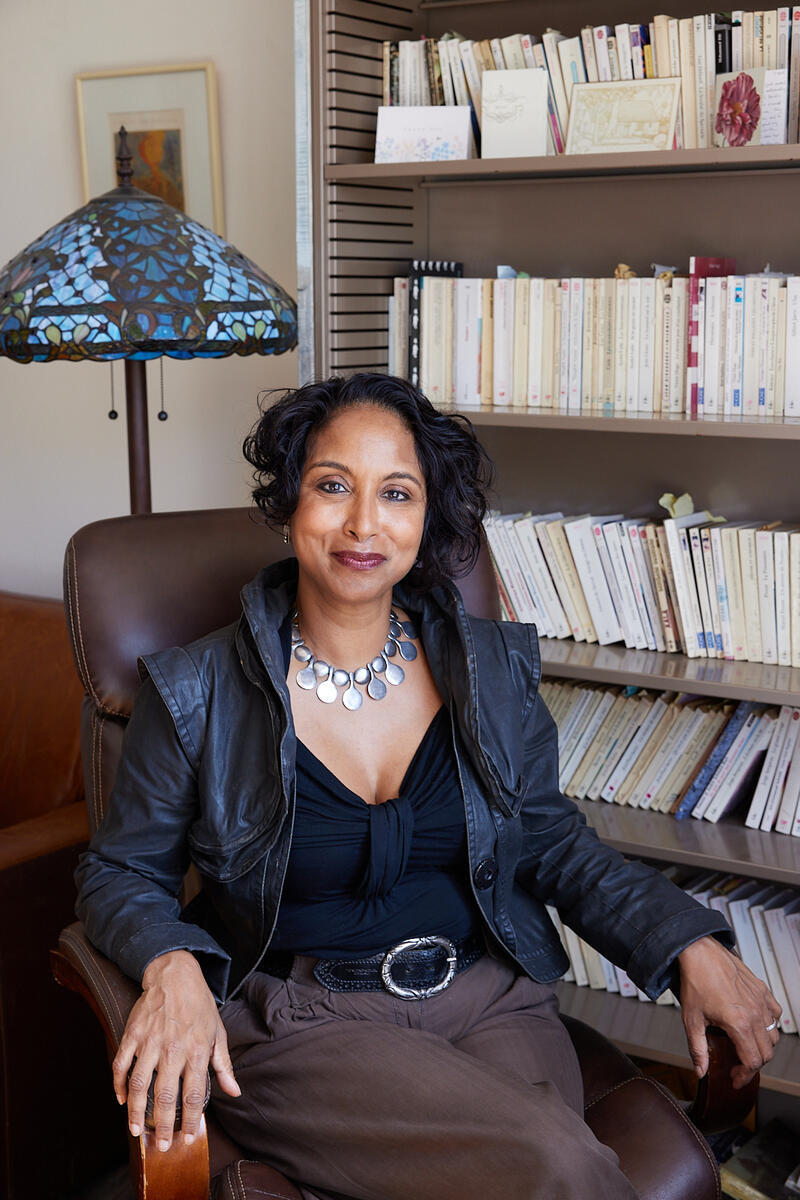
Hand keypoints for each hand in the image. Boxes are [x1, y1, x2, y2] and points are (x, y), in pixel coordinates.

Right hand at [112, 950, 240, 1150]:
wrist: (174, 974)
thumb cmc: (199, 1005)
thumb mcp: (218, 1032)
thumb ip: (224, 1065)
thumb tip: (234, 1091)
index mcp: (197, 1050)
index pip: (194, 1094)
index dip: (191, 1119)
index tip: (188, 1138)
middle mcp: (173, 1049)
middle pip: (166, 1096)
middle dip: (164, 1125)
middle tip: (162, 1145)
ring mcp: (150, 1042)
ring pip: (140, 1085)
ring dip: (136, 1112)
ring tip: (137, 1131)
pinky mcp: (132, 1034)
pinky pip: (122, 1065)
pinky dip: (119, 1085)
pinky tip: (122, 1100)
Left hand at [677, 936, 780, 1088]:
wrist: (699, 952)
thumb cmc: (695, 981)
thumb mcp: (691, 1020)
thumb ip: (698, 1049)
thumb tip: (700, 1071)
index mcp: (738, 1023)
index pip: (753, 1061)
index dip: (745, 1076)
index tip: (735, 1079)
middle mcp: (755, 1013)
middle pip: (766, 1053)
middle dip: (752, 1064)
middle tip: (737, 1065)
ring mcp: (761, 1001)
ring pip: (773, 1035)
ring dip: (762, 1046)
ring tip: (744, 1046)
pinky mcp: (763, 990)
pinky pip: (776, 1014)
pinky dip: (770, 1025)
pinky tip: (754, 1024)